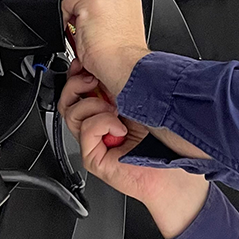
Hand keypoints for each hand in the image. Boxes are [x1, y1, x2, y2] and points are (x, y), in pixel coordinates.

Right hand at [59, 61, 207, 238]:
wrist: (171, 175)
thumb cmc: (165, 143)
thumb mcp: (142, 103)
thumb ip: (125, 85)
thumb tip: (111, 63)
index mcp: (108, 108)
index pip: (79, 89)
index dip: (77, 74)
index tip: (84, 64)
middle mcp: (98, 124)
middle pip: (67, 100)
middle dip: (78, 84)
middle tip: (94, 81)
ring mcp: (94, 141)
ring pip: (71, 114)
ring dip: (94, 106)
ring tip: (116, 111)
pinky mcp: (93, 157)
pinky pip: (86, 130)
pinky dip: (103, 124)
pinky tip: (120, 128)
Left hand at [61, 0, 149, 96]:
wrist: (125, 63)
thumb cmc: (124, 52)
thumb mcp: (119, 20)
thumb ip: (106, 8)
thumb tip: (87, 9)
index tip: (81, 10)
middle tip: (73, 17)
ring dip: (69, 8)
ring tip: (75, 26)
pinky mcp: (90, 1)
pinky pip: (65, 2)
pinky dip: (64, 17)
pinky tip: (74, 30)